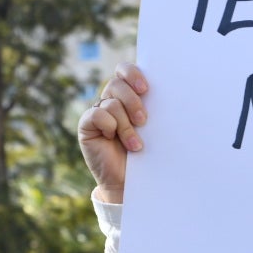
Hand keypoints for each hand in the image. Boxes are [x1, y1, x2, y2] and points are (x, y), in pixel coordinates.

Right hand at [79, 63, 148, 204]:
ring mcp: (97, 112)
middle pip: (117, 83)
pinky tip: (113, 140)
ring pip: (111, 103)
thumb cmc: (145, 155)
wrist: (129, 181)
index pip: (124, 71)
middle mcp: (110, 100)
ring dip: (126, 124)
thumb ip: (152, 109)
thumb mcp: (152, 129)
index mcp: (127, 95)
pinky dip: (109, 127)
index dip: (132, 73)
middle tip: (143, 121)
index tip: (145, 88)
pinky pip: (97, 115)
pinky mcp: (87, 125)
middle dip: (133, 101)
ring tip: (135, 144)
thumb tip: (166, 91)